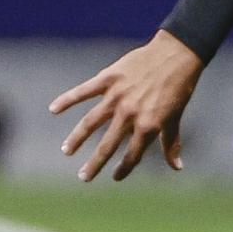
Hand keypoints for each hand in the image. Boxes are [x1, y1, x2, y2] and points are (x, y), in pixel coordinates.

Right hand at [51, 30, 202, 180]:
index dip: (124, 168)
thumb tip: (177, 167)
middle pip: (107, 144)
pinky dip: (67, 99)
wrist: (176, 55)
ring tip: (66, 151)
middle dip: (94, 163)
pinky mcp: (108, 78)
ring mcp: (117, 96)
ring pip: (90, 122)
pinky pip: (83, 91)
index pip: (133, 154)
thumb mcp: (176, 117)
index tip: (115, 177)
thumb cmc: (179, 88)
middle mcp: (130, 114)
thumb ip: (171, 143)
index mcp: (148, 125)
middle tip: (83, 177)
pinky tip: (53, 109)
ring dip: (77, 138)